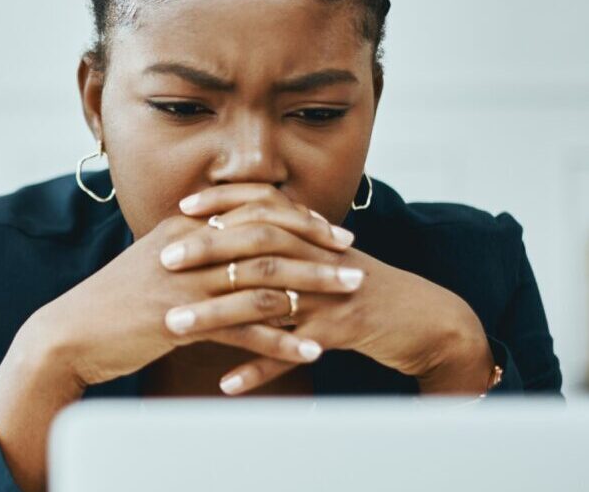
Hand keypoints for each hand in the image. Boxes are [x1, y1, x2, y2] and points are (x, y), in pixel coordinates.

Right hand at [29, 197, 354, 387]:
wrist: (70, 334)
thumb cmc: (112, 303)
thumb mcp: (154, 264)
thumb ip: (192, 250)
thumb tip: (230, 246)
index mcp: (185, 228)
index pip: (253, 211)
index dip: (298, 219)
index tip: (331, 231)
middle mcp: (190, 248)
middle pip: (268, 239)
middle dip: (317, 249)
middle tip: (352, 261)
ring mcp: (186, 284)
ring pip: (265, 280)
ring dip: (313, 289)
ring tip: (348, 298)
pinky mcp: (182, 322)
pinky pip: (245, 329)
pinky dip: (282, 341)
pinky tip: (310, 351)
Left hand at [162, 184, 494, 394]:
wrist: (423, 317)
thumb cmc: (362, 288)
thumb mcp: (324, 257)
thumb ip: (286, 243)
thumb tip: (232, 232)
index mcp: (313, 236)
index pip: (263, 207)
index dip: (223, 205)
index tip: (181, 210)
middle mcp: (319, 258)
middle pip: (258, 246)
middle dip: (208, 251)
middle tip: (165, 261)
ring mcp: (331, 295)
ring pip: (268, 300)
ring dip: (218, 315)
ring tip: (176, 327)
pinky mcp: (341, 332)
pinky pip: (293, 352)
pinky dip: (260, 368)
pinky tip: (228, 383)